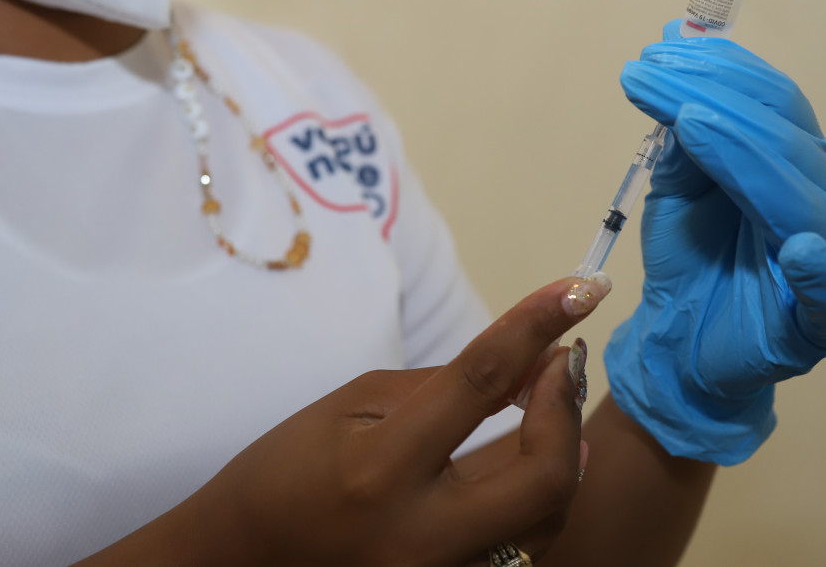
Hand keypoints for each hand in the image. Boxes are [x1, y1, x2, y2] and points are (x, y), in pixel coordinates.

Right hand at [154, 276, 607, 566]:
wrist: (243, 561)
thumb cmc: (289, 471)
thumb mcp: (354, 407)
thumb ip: (447, 385)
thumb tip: (529, 360)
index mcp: (380, 470)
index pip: (479, 382)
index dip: (535, 326)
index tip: (581, 287)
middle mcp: (421, 537)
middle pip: (545, 475)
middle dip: (566, 408)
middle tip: (562, 362)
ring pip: (548, 519)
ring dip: (563, 451)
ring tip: (550, 403)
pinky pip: (525, 546)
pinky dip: (539, 497)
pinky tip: (536, 461)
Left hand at [603, 21, 825, 465]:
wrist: (682, 342)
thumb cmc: (689, 259)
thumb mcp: (677, 184)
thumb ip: (684, 128)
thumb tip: (672, 41)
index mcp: (795, 166)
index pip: (771, 103)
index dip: (719, 71)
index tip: (659, 49)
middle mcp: (824, 202)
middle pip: (783, 139)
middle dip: (715, 99)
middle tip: (652, 75)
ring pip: (802, 201)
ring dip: (746, 156)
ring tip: (691, 122)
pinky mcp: (822, 323)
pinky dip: (818, 272)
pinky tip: (799, 249)